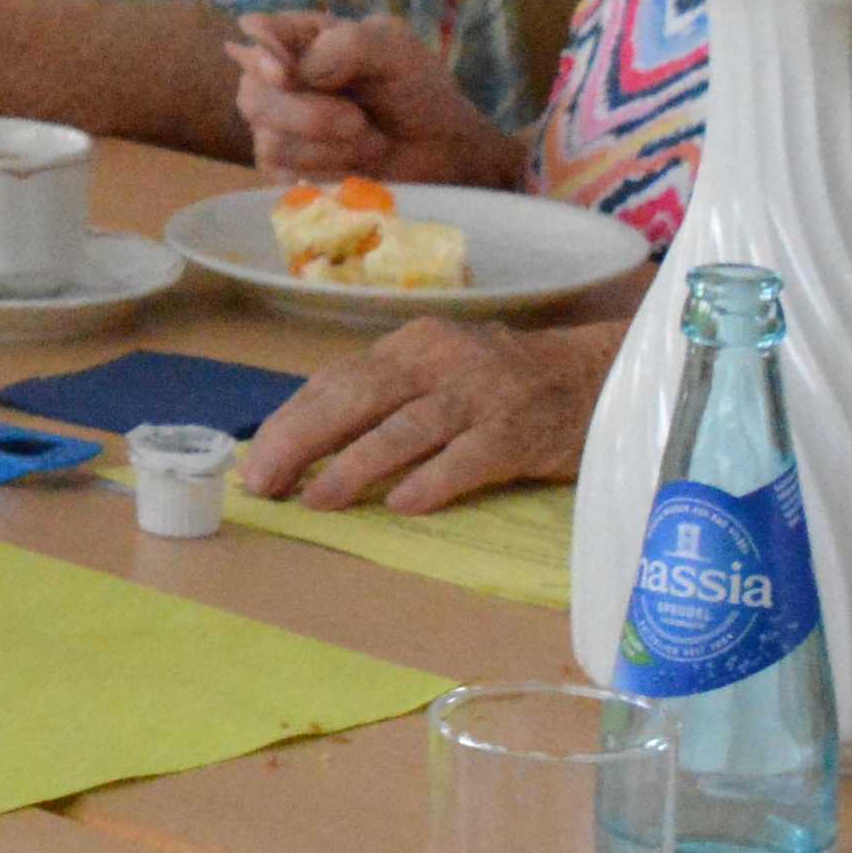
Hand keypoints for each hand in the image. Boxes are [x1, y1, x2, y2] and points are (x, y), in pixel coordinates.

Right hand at [231, 13, 518, 184]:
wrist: (443, 153)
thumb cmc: (419, 92)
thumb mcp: (396, 51)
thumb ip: (347, 45)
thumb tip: (293, 69)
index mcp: (303, 39)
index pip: (258, 37)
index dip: (263, 59)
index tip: (284, 74)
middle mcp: (279, 81)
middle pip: (253, 97)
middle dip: (309, 116)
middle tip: (359, 121)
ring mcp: (277, 129)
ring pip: (271, 142)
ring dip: (332, 150)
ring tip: (373, 142)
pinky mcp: (285, 172)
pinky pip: (286, 178)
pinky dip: (330, 174)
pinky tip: (358, 167)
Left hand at [239, 313, 627, 513]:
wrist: (597, 375)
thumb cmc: (506, 383)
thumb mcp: (440, 372)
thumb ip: (387, 396)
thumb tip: (310, 440)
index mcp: (412, 345)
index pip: (337, 379)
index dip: (291, 421)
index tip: (254, 462)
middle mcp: (440, 361)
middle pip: (357, 397)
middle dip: (303, 441)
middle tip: (263, 484)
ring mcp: (480, 394)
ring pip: (405, 429)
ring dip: (354, 466)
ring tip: (316, 501)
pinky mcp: (517, 431)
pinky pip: (468, 458)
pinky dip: (432, 481)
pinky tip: (401, 506)